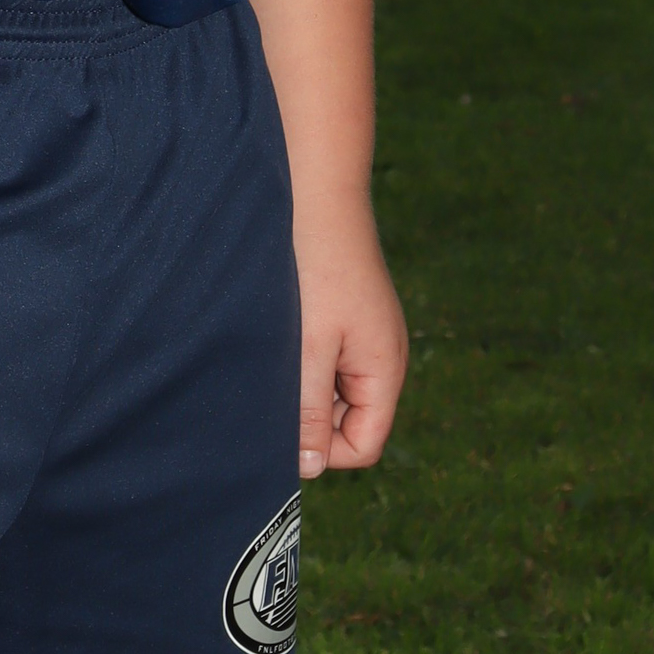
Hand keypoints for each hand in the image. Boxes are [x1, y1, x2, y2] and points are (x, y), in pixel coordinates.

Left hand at [293, 196, 408, 477]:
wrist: (314, 187)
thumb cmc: (316, 264)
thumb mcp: (309, 345)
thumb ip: (311, 407)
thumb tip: (310, 466)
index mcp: (384, 370)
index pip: (363, 445)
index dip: (322, 449)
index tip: (281, 423)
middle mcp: (381, 355)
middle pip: (348, 420)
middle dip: (309, 415)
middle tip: (269, 386)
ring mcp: (363, 331)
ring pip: (331, 386)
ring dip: (299, 382)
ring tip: (270, 354)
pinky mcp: (343, 309)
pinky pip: (324, 355)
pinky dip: (299, 355)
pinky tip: (274, 333)